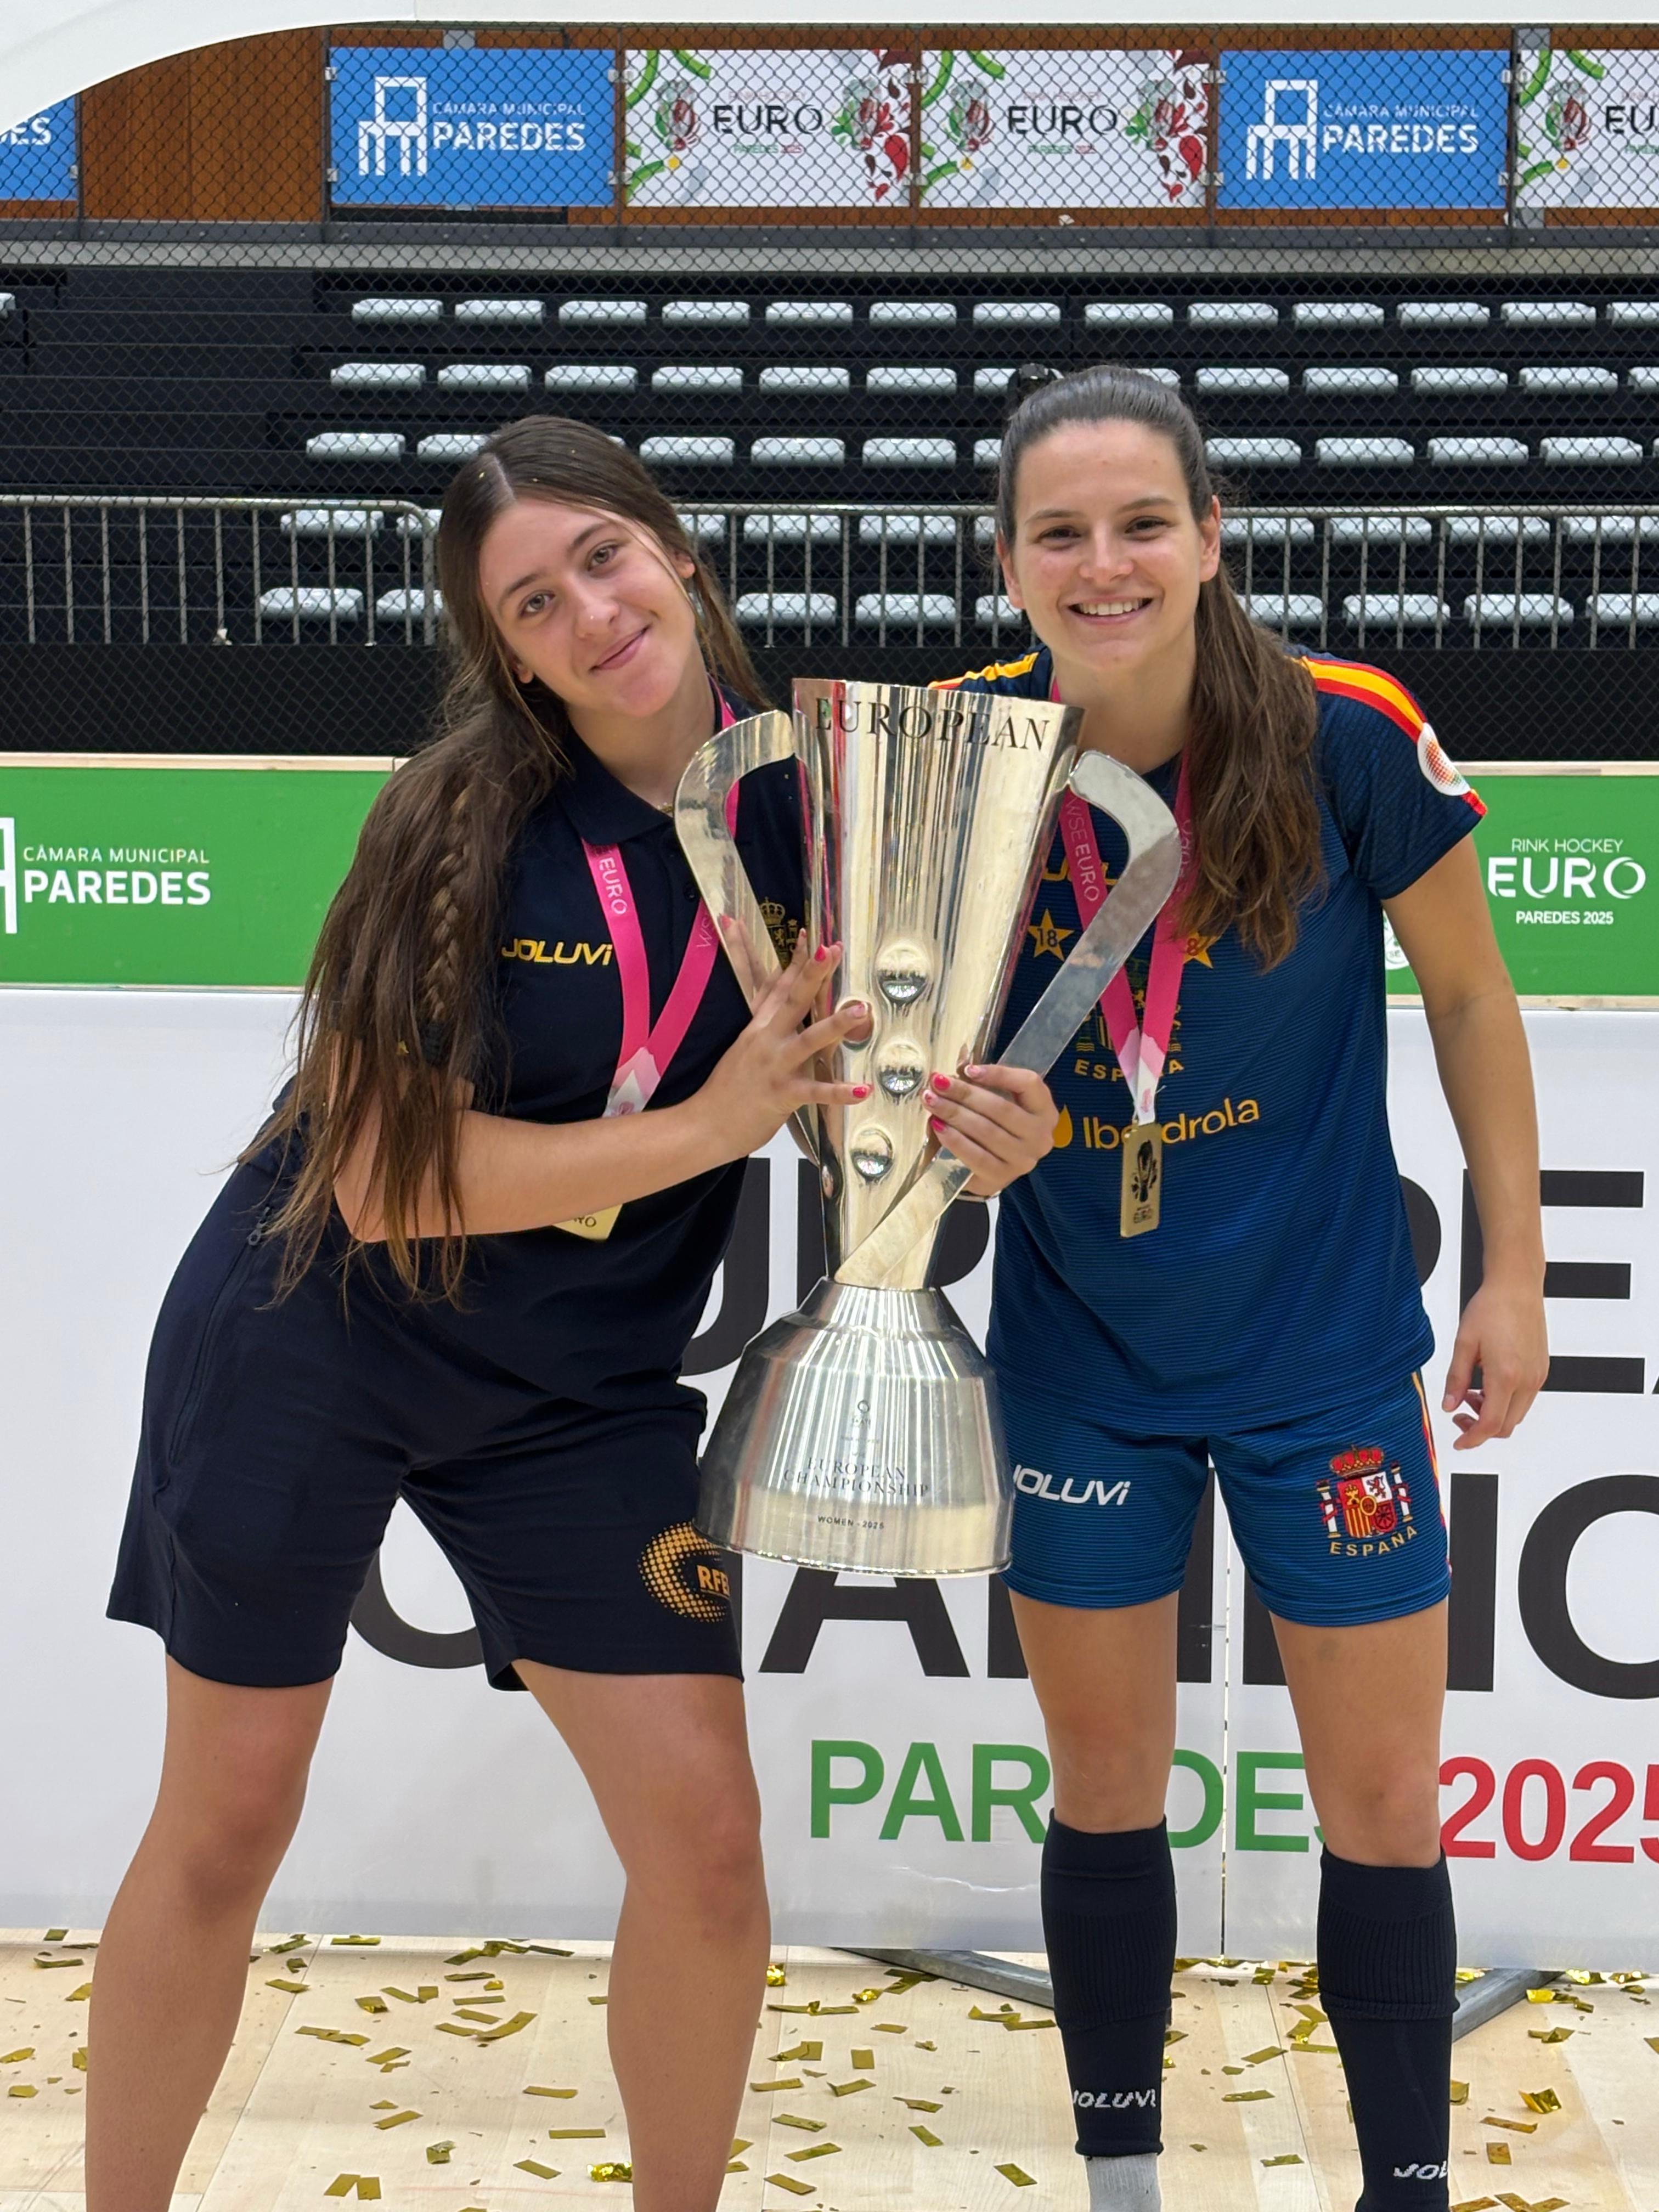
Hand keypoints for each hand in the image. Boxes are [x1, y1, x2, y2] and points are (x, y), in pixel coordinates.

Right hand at [693, 934, 872, 1162]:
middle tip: (833, 950)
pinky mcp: (781, 1095)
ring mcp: (775, 1067)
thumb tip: (783, 1007)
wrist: (703, 1124)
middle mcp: (767, 1041)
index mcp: (758, 1028)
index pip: (779, 988)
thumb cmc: (727, 1089)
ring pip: (809, 1039)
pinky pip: (815, 1093)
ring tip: (861, 1009)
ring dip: (835, 1024)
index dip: (798, 961)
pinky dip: (839, 1092)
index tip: (814, 937)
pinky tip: (863, 1091)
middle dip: (814, 974)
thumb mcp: (744, 1048)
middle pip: (794, 1000)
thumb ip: (766, 1026)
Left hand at [921, 1062, 1058, 1196]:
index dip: (998, 1074)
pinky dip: (954, 1140)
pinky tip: (937, 1126)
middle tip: (937, 1082)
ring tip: (931, 1100)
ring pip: (986, 1131)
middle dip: (964, 1093)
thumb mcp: (1000, 1101)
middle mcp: (1040, 1136)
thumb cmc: (996, 1126)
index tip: (968, 1069)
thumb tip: (948, 1075)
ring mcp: (1022, 1160)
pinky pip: (975, 1156)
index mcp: (1044, 1111)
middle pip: (1001, 1108)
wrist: (992, 1168)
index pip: (1028, 1084)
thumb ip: (983, 1085)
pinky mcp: (1001, 1177)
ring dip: (954, 1114)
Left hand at [1442, 1270, 1548, 1448]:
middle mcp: (1528, 1380)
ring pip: (1516, 1414)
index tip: (1459, 1442)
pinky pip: (1524, 1399)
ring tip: (1471, 1392)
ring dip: (1493, 1413)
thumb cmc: (1492, 1308)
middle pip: (1506, 1425)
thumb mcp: (1464, 1343)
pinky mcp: (1541, 1369)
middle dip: (1481, 1427)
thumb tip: (1448, 1405)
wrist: (1517, 1287)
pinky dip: (1505, 1401)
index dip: (1472, 1438)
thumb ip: (1456, 1378)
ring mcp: (1538, 1375)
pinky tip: (1487, 1383)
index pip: (1490, 1424)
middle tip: (1459, 1413)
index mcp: (1506, 1376)